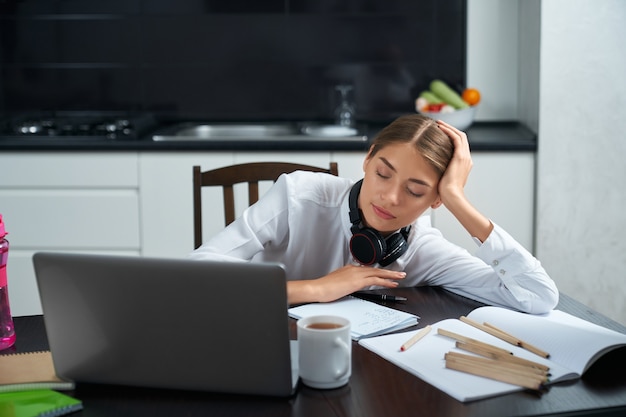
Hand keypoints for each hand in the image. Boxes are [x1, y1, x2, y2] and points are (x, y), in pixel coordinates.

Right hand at [287, 265, 405, 303]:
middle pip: (375, 269)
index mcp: (348, 269)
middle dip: (388, 272)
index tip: (384, 274)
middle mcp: (353, 269)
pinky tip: (392, 284)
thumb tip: (348, 287)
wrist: (317, 289)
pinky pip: (376, 280)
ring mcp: (356, 274)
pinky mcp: (358, 281)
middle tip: (399, 273)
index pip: (366, 270)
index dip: (377, 272)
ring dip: (391, 275)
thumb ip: (344, 283)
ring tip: (400, 277)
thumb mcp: (335, 283)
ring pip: (378, 273)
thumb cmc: (323, 288)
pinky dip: (386, 281)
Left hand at [436, 120, 472, 205]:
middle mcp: (467, 159)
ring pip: (460, 135)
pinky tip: (440, 127)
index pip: (460, 147)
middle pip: (462, 138)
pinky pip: (456, 138)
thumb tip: (431, 183)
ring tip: (439, 123)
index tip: (440, 134)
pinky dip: (449, 130)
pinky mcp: (460, 156)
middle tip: (439, 124)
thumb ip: (439, 178)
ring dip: (449, 127)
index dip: (451, 138)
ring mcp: (465, 157)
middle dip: (450, 130)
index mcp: (464, 165)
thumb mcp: (443, 182)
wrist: (452, 197)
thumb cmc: (446, 194)